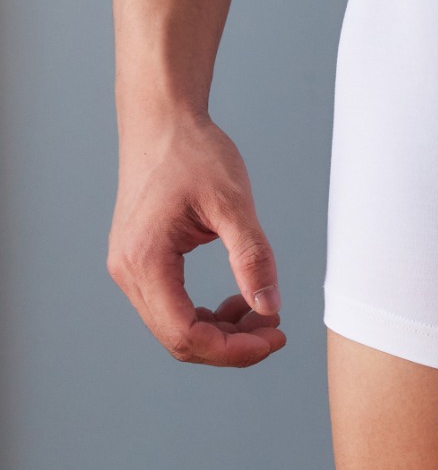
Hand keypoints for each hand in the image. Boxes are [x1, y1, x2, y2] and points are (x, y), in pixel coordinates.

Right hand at [108, 111, 285, 366]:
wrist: (162, 120)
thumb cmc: (192, 152)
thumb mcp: (233, 203)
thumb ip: (252, 258)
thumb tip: (269, 307)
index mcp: (145, 261)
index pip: (185, 335)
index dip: (233, 350)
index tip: (275, 336)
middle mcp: (128, 271)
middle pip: (179, 339)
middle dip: (232, 345)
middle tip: (276, 328)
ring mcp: (131, 268)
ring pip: (176, 328)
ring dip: (222, 332)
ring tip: (263, 312)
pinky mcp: (142, 262)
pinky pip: (173, 307)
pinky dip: (208, 314)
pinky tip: (239, 299)